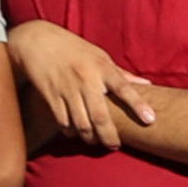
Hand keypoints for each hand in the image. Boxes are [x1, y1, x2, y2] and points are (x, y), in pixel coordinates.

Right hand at [7, 20, 155, 152]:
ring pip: (82, 124)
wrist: (37, 40)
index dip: (138, 105)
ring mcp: (67, 88)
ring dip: (90, 138)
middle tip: (115, 146)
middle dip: (110, 137)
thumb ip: (122, 74)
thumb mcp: (100, 56)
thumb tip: (148, 85)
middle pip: (101, 116)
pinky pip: (63, 122)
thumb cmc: (74, 49)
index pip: (124, 88)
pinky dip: (71, 132)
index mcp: (102, 67)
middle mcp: (86, 79)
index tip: (150, 120)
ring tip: (95, 141)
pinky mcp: (50, 95)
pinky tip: (75, 133)